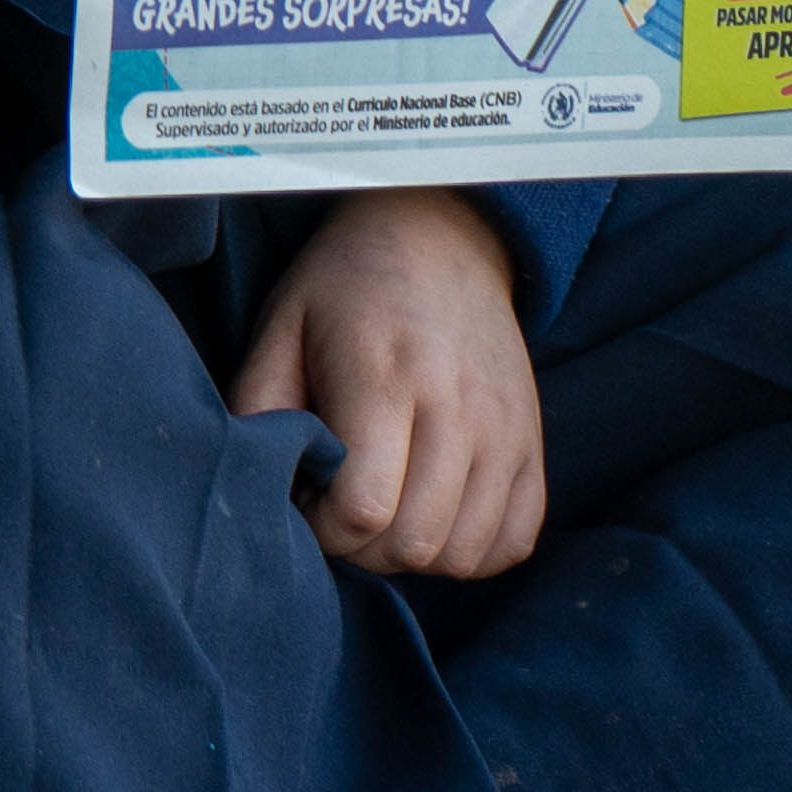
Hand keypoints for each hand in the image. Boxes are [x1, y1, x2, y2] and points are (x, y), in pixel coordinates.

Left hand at [231, 189, 547, 577]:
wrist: (441, 237)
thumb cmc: (346, 288)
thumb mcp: (281, 326)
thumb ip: (259, 408)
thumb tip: (263, 485)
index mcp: (386, 377)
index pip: (364, 509)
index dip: (323, 529)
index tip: (309, 497)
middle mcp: (457, 407)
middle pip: (414, 542)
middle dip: (363, 549)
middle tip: (342, 506)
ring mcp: (505, 428)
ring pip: (464, 554)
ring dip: (415, 553)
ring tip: (389, 507)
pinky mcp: (533, 442)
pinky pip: (514, 540)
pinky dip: (472, 550)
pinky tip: (437, 514)